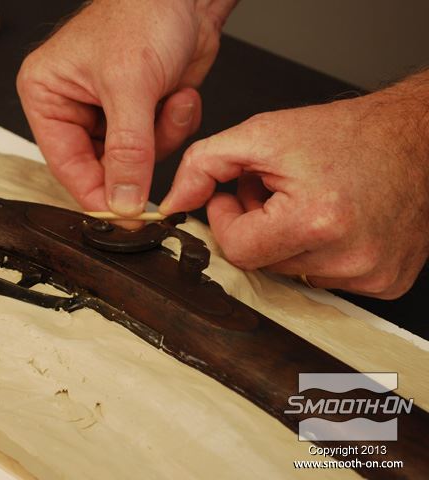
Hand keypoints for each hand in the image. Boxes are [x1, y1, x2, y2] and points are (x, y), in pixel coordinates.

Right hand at [17, 0, 236, 215]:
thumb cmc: (144, 11)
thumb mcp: (130, 85)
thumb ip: (127, 150)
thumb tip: (122, 200)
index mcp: (48, 95)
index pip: (66, 164)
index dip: (96, 195)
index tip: (124, 219)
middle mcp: (74, 107)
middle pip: (101, 168)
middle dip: (136, 160)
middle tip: (154, 150)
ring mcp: (110, 113)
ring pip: (134, 162)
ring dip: (160, 137)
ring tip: (167, 100)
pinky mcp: (141, 114)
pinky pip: (158, 146)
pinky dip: (175, 125)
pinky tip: (177, 95)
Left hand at [160, 80, 428, 298]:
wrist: (415, 138)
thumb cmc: (347, 134)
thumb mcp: (262, 135)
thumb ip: (204, 164)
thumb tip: (173, 202)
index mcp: (316, 220)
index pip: (237, 249)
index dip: (227, 219)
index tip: (236, 197)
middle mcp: (348, 256)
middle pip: (262, 263)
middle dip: (257, 226)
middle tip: (276, 191)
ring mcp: (370, 274)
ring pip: (290, 273)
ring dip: (286, 240)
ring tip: (306, 201)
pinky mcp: (386, 282)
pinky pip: (324, 278)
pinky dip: (318, 253)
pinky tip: (332, 221)